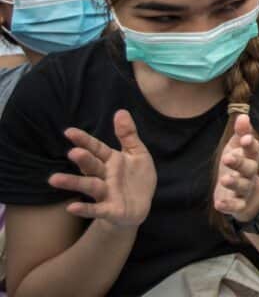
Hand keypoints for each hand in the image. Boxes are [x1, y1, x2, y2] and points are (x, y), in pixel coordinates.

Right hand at [49, 110, 155, 228]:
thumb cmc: (136, 177)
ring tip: (54, 179)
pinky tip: (71, 207)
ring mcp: (106, 193)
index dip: (84, 140)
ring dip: (73, 183)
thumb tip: (120, 111)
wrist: (140, 206)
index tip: (69, 131)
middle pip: (92, 166)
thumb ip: (128, 134)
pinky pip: (96, 209)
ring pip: (89, 186)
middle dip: (83, 159)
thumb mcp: (137, 153)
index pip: (96, 148)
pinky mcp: (110, 210)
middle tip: (73, 152)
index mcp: (112, 160)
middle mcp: (105, 175)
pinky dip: (85, 208)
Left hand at [213, 114, 258, 222]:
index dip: (250, 145)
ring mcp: (245, 189)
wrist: (249, 196)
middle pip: (248, 168)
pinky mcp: (239, 204)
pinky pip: (236, 206)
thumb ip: (241, 133)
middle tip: (226, 158)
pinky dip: (229, 205)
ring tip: (224, 179)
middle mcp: (250, 173)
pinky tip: (219, 203)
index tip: (245, 139)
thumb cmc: (240, 165)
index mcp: (251, 158)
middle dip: (239, 163)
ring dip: (234, 183)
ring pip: (242, 186)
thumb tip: (243, 116)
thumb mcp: (238, 148)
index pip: (253, 150)